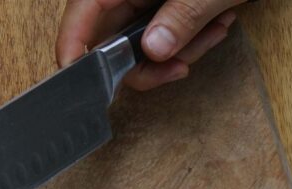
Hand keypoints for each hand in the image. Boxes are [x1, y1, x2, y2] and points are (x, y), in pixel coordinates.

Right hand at [57, 0, 243, 89]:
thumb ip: (183, 17)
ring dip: (181, 48)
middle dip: (150, 59)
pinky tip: (218, 22)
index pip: (84, 10)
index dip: (73, 44)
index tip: (78, 78)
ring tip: (216, 30)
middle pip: (113, 35)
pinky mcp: (166, 2)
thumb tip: (152, 50)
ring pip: (144, 40)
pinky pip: (166, 31)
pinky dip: (191, 37)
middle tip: (181, 66)